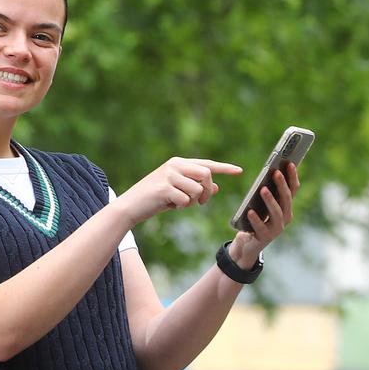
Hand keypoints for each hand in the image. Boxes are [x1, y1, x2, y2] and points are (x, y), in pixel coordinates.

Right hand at [116, 157, 242, 227]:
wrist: (129, 206)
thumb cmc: (153, 199)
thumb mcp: (177, 192)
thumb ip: (195, 187)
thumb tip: (217, 187)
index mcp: (177, 163)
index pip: (206, 164)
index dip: (224, 168)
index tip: (239, 170)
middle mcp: (174, 165)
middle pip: (207, 174)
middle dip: (208, 191)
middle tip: (201, 202)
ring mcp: (168, 175)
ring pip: (198, 189)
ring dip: (192, 201)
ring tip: (179, 203)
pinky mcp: (164, 188)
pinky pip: (186, 200)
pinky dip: (181, 206)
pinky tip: (170, 206)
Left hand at [228, 162, 299, 265]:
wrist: (247, 245)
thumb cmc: (255, 219)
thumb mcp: (262, 205)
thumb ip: (266, 192)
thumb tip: (268, 172)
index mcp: (286, 207)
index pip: (292, 190)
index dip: (292, 177)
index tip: (289, 163)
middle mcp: (285, 217)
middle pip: (286, 199)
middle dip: (281, 185)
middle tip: (275, 173)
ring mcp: (277, 228)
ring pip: (276, 213)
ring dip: (270, 200)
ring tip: (262, 189)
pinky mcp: (265, 237)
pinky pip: (261, 227)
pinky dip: (256, 219)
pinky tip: (250, 212)